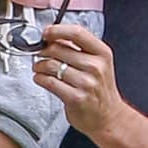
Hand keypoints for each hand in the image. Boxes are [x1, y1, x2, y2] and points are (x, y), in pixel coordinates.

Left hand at [33, 21, 127, 140]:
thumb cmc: (100, 90)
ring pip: (51, 65)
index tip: (46, 32)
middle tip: (39, 54)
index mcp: (102, 53)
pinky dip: (40, 79)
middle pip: (59, 49)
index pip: (77, 33)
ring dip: (39, 65)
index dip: (57, 30)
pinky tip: (41, 79)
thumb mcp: (98, 63)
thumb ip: (79, 49)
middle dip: (43, 50)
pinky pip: (50, 82)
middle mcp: (96, 66)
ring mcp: (86, 83)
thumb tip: (54, 37)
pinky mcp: (75, 98)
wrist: (108, 117)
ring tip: (38, 68)